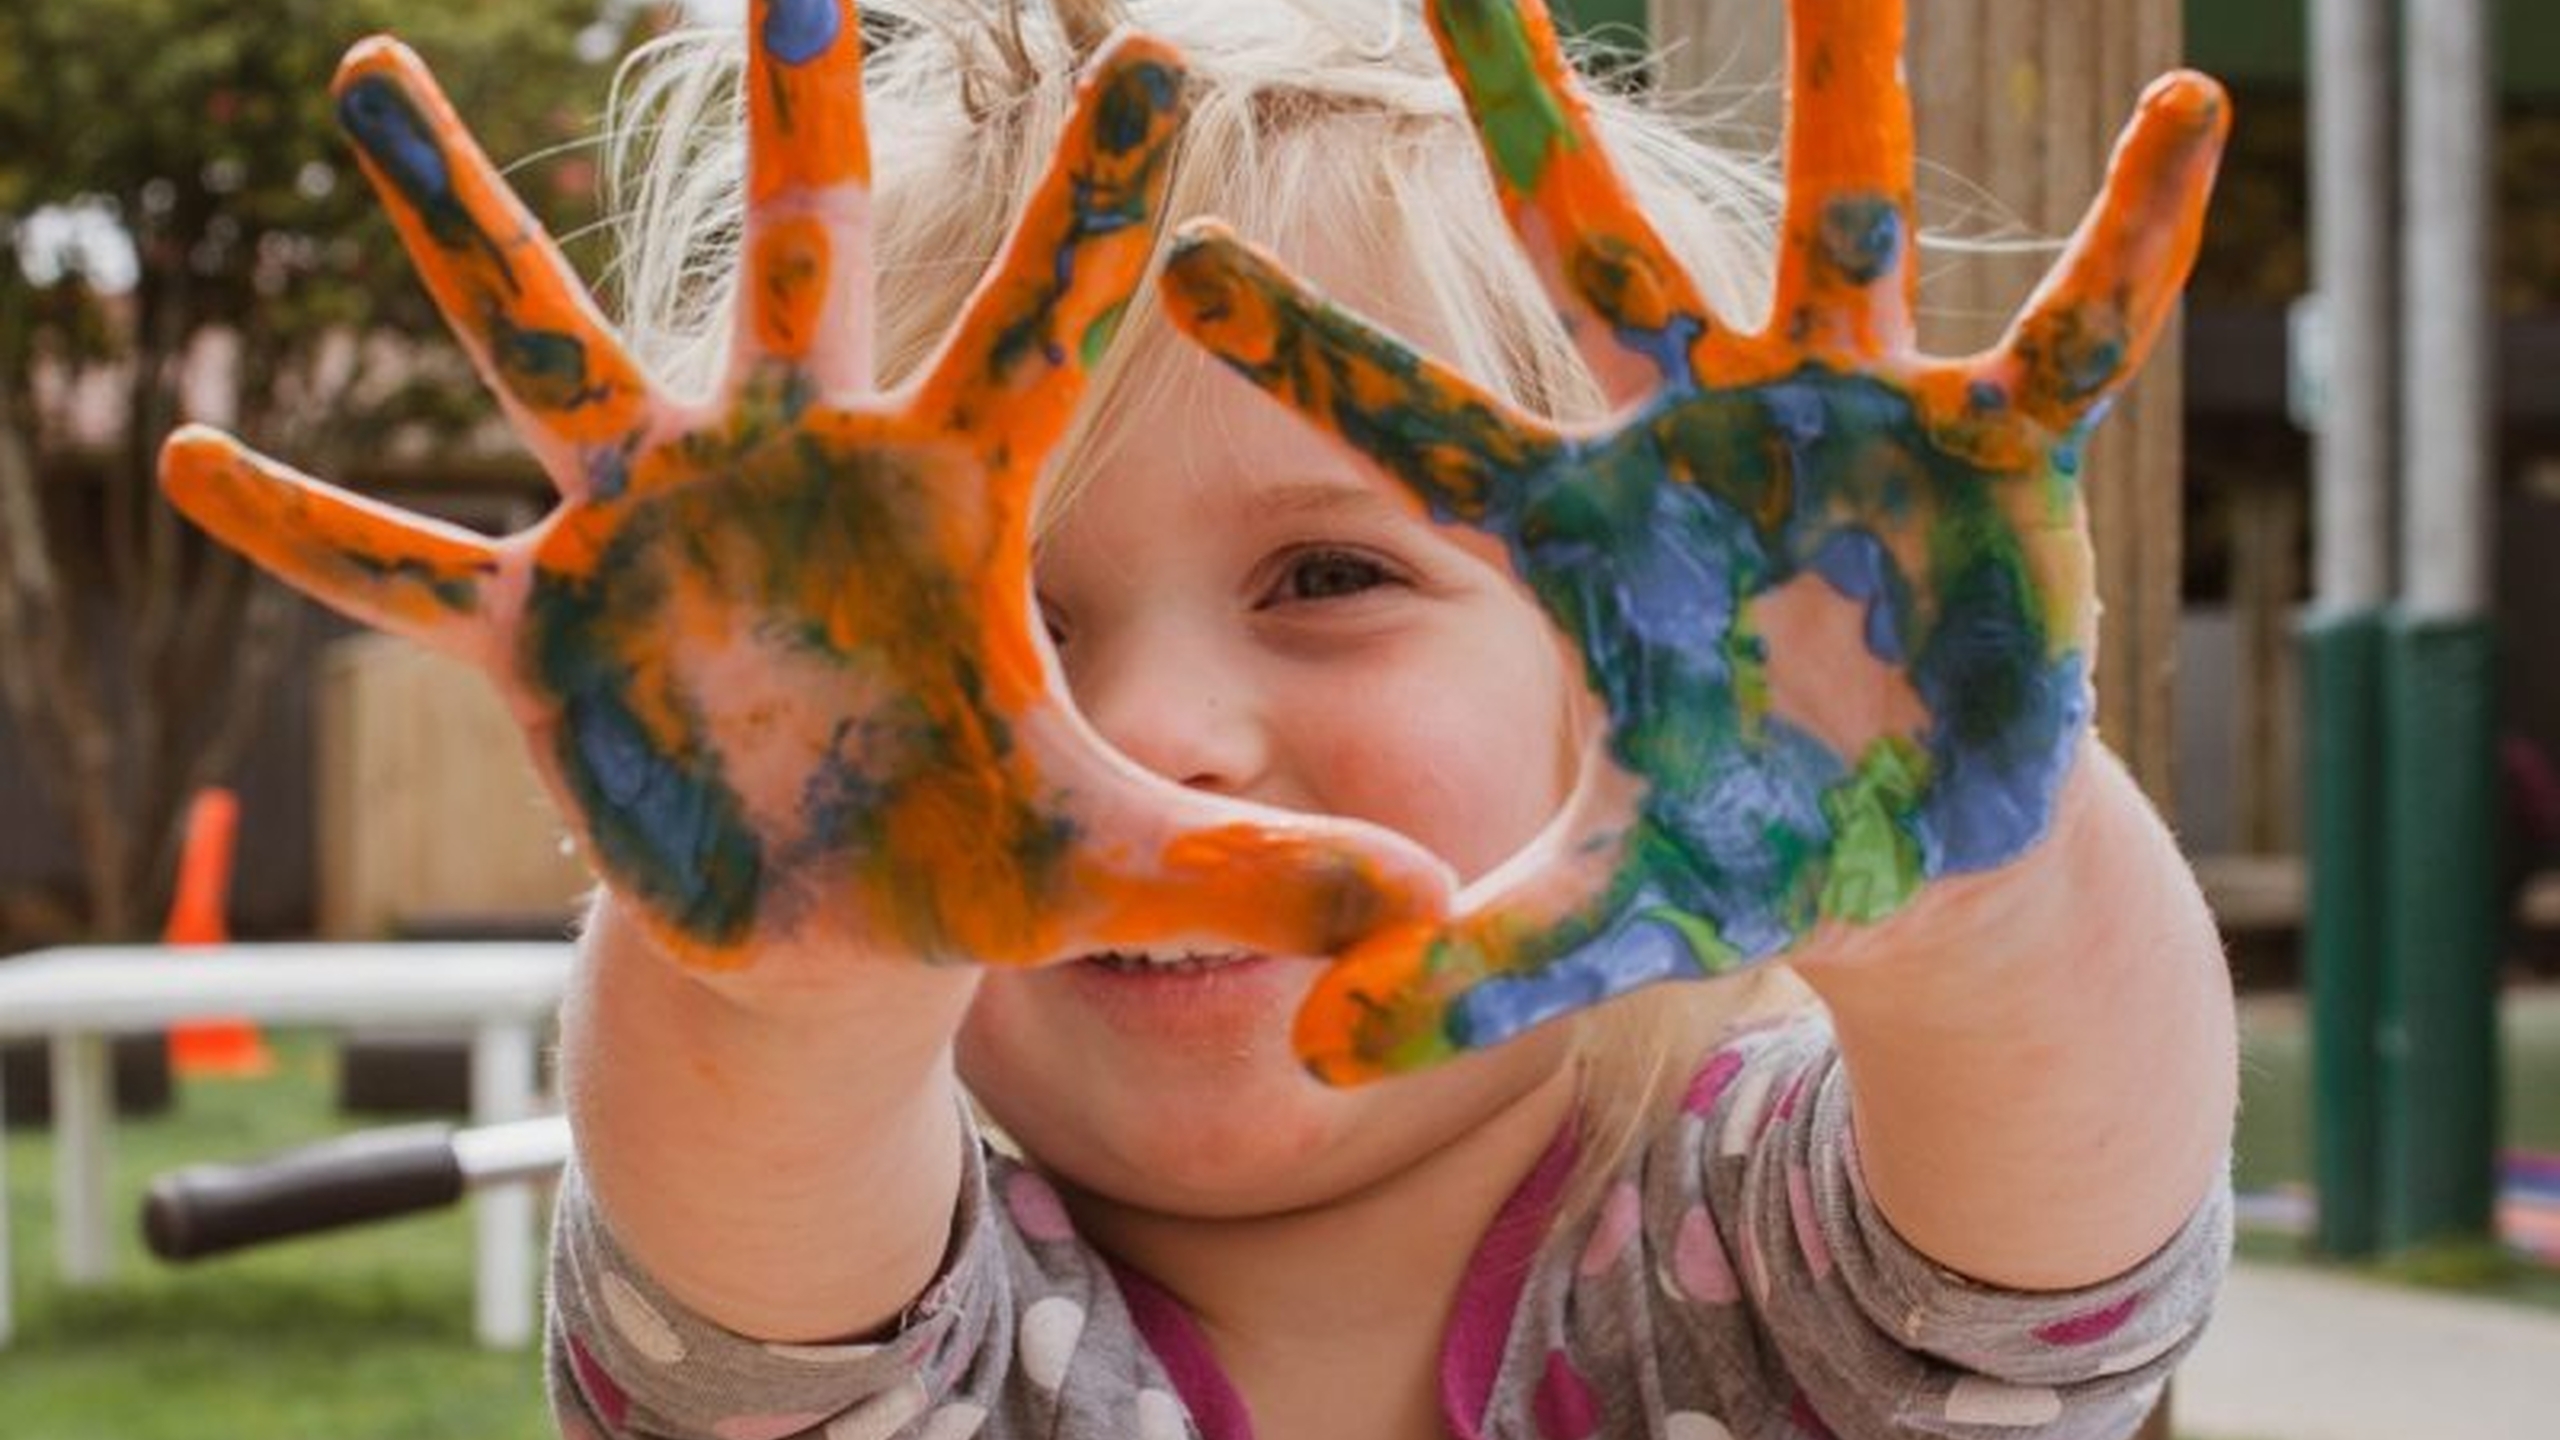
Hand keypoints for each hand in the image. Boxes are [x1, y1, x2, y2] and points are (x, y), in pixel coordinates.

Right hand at [162, 2, 1445, 975]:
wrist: (825, 916)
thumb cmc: (968, 856)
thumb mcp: (1105, 866)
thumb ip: (1250, 872)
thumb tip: (1427, 913)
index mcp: (944, 505)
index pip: (1039, 331)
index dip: (1095, 211)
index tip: (1156, 60)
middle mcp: (790, 473)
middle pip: (797, 270)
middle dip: (797, 128)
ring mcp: (650, 534)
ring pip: (548, 353)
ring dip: (461, 235)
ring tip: (374, 79)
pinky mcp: (540, 631)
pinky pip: (404, 569)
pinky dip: (310, 529)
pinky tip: (183, 460)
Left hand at [1160, 0, 2227, 1079]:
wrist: (1909, 848)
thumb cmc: (1745, 847)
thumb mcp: (1604, 913)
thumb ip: (1465, 968)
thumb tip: (1310, 1059)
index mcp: (1585, 530)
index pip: (1418, 433)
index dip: (1310, 356)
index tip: (1183, 258)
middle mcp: (1699, 435)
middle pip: (1590, 246)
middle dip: (1527, 102)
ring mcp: (1847, 423)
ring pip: (1842, 225)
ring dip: (1849, 82)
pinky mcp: (1991, 456)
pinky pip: (2067, 334)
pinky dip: (2128, 244)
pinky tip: (2185, 120)